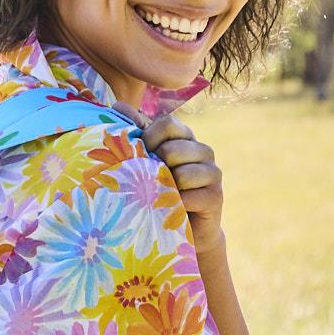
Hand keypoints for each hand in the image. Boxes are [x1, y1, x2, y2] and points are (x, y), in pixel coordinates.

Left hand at [142, 113, 224, 254]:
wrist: (183, 230)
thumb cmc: (160, 192)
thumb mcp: (147, 161)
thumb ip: (136, 133)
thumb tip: (117, 103)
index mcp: (186, 138)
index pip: (168, 123)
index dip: (149, 139)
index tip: (142, 156)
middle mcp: (203, 151)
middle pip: (174, 148)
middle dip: (157, 168)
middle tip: (154, 183)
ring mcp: (213, 172)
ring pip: (182, 173)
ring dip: (167, 188)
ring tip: (164, 197)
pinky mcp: (216, 196)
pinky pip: (189, 196)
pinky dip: (176, 204)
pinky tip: (174, 209)